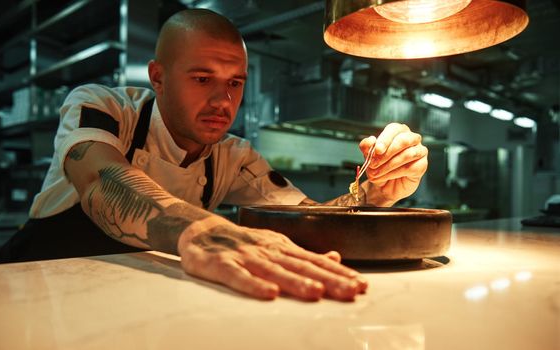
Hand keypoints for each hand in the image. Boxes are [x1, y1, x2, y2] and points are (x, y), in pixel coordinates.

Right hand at [178, 219, 367, 300]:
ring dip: (296, 282)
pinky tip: (269, 294)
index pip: (315, 262)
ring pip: (274, 271)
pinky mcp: (221, 265)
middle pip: (301, 266)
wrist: (201, 232)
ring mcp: (245, 257)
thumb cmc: (243, 243)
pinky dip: (254, 284)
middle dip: (328, 279)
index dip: (338, 273)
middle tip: (351, 290)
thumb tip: (336, 258)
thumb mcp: (276, 246)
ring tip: (317, 293)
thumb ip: (305, 256)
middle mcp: (268, 251)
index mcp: (283, 248)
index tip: (360, 284)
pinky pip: (238, 277)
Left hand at [359, 123, 427, 205]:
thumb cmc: (379, 167)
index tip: (377, 150)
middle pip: (403, 140)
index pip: (394, 129)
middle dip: (387, 153)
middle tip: (374, 164)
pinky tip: (386, 177)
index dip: (385, 139)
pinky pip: (410, 167)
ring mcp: (420, 151)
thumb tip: (371, 140)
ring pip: (407, 154)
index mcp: (398, 132)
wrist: (385, 186)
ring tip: (376, 173)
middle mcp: (411, 138)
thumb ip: (367, 147)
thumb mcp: (369, 156)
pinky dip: (395, 173)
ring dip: (389, 165)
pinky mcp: (422, 165)